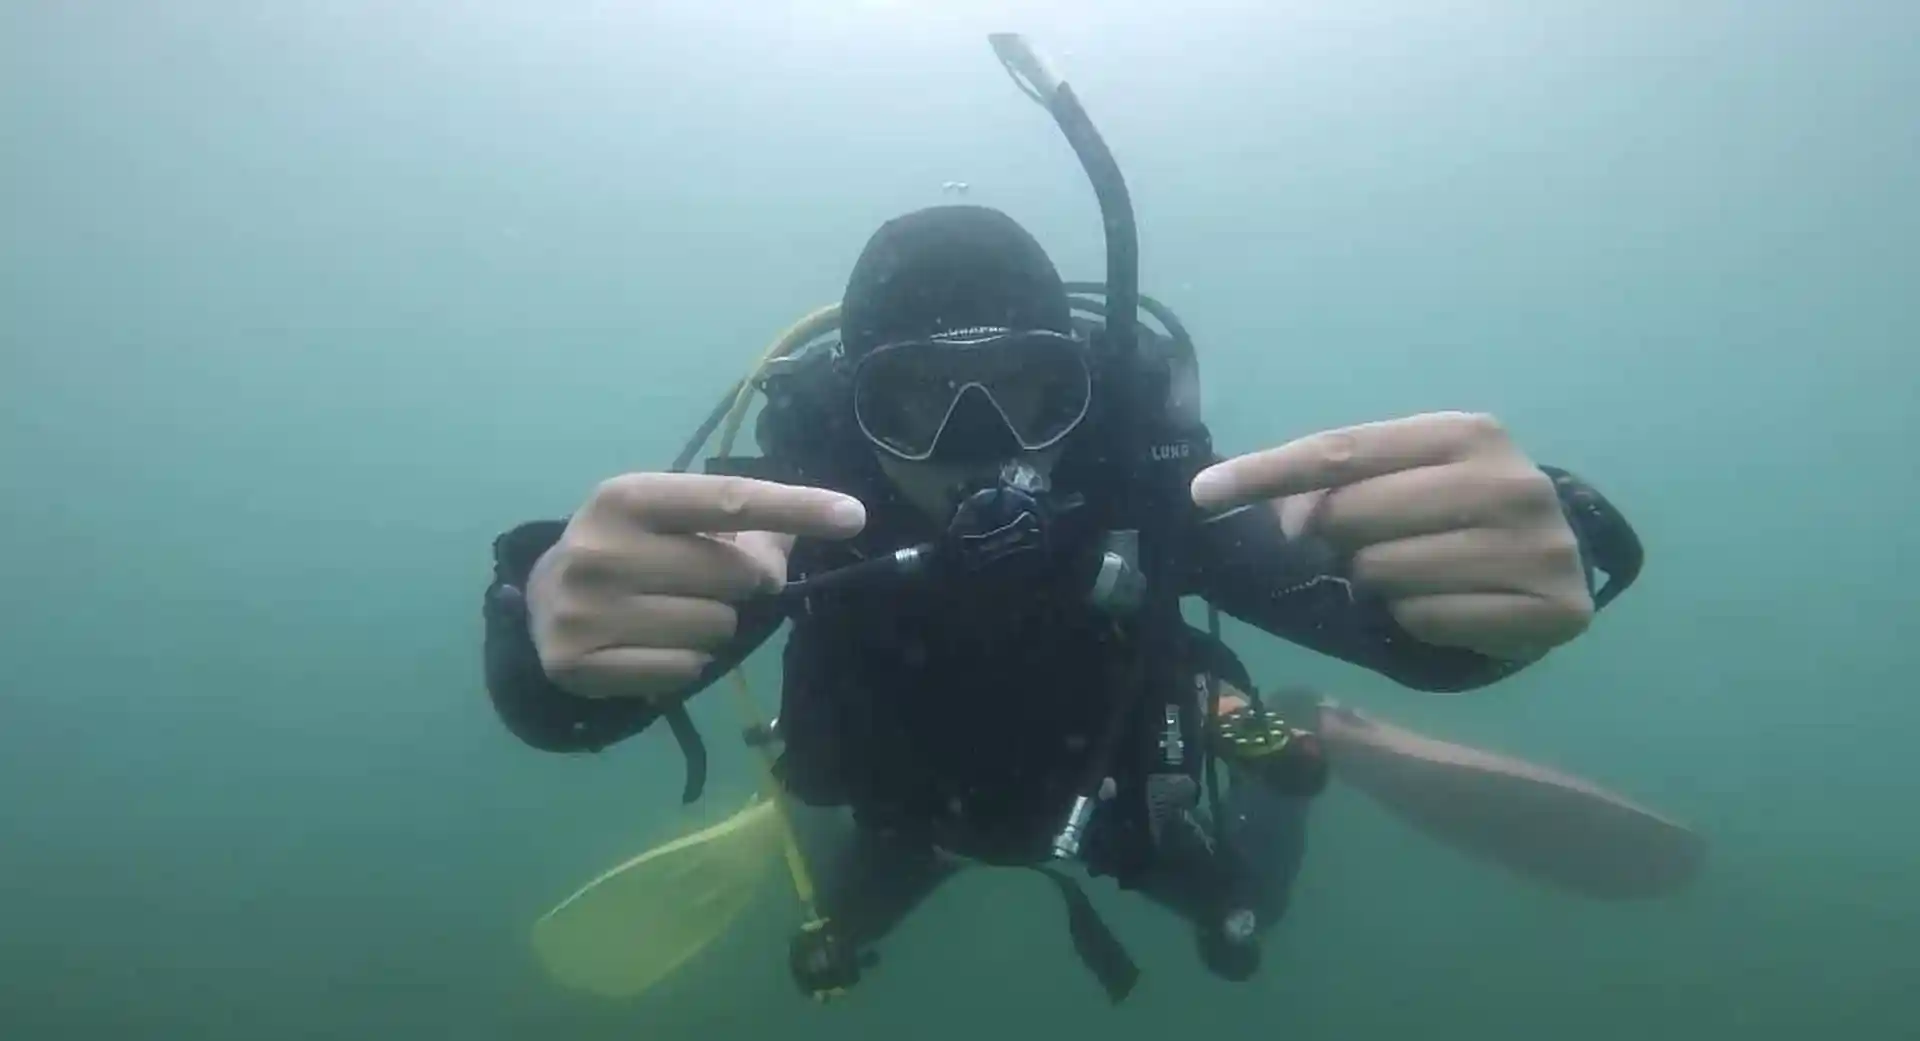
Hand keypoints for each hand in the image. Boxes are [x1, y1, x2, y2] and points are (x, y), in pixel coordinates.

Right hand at [527, 473, 866, 700]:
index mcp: (626, 497)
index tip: (852, 514)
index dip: (795, 506)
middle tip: (707, 584)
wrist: (542, 603)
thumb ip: (750, 522)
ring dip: (713, 627)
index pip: (729, 500)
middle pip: (734, 575)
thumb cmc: (630, 553)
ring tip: (672, 614)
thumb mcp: (673, 519)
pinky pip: (684, 669)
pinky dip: (686, 662)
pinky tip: (653, 646)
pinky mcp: (578, 663)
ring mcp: (584, 609)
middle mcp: (599, 549)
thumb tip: (825, 520)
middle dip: (743, 584)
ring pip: (716, 628)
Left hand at [1190, 411, 1591, 661]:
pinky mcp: (1553, 609)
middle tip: (1356, 547)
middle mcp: (1511, 481)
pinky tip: (1443, 604)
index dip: (1265, 472)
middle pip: (1354, 515)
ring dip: (1374, 582)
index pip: (1340, 451)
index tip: (1202, 492)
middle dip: (1333, 538)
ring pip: (1384, 573)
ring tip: (1411, 572)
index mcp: (1467, 432)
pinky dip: (1414, 619)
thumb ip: (1337, 478)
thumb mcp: (1407, 473)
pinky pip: (1425, 620)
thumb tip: (1246, 497)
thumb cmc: (1459, 509)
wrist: (1559, 555)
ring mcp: (1538, 547)